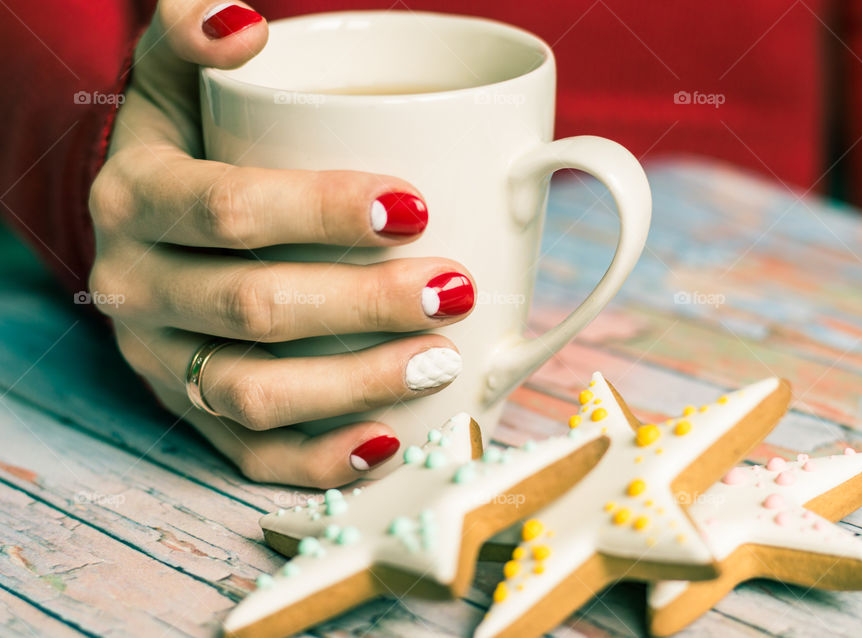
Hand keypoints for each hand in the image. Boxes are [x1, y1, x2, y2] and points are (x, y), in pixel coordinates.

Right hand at [87, 1, 474, 487]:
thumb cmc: (189, 145)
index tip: (414, 206)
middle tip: (454, 289)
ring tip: (441, 360)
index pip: (229, 211)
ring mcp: (161, 361)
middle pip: (253, 308)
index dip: (321, 211)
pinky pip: (247, 456)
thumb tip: (242, 21)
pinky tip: (387, 441)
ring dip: (354, 385)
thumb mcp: (176, 78)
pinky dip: (318, 461)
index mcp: (138, 199)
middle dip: (363, 304)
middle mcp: (137, 288)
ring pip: (253, 393)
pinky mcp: (188, 413)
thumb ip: (191, 33)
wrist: (147, 226)